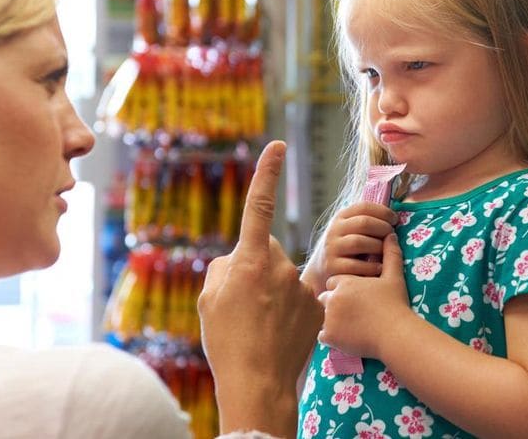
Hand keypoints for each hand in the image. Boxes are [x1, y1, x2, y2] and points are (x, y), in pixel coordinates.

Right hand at [198, 141, 322, 436]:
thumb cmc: (227, 340)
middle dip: (255, 267)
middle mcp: (280, 266)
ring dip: (272, 292)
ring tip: (260, 324)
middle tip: (242, 303)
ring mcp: (302, 285)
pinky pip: (300, 296)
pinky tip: (279, 331)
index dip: (267, 173)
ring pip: (282, 277)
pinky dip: (290, 309)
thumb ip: (224, 268)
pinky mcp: (318, 304)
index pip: (260, 205)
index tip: (277, 145)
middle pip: (265, 252)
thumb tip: (238, 259)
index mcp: (250, 260)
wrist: (258, 382)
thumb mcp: (210, 299)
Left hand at [318, 233, 411, 359]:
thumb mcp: (394, 276)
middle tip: (351, 312)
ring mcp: (329, 317)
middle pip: (325, 298)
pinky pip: (322, 335)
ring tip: (348, 325)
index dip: (344, 289)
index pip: (334, 282)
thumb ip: (390, 254)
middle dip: (334, 304)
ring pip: (321, 316)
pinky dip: (331, 336)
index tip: (355, 296)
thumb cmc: (395, 304)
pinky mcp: (329, 336)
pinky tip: (345, 336)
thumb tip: (391, 235)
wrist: (395, 333)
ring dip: (331, 319)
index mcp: (345, 282)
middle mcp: (333, 298)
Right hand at [321, 201, 398, 280]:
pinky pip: (355, 265)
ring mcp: (331, 248)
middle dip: (383, 228)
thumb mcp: (352, 230)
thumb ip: (368, 222)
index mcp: (341, 217)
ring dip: (378, 247)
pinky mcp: (332, 267)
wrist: (323, 271)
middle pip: (364, 223)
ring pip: (359, 242)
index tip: (395, 220)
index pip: (364, 206)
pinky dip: (371, 266)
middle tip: (393, 236)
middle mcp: (334, 230)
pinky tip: (380, 268)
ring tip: (386, 252)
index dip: (383, 212)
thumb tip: (395, 216)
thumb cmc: (348, 249)